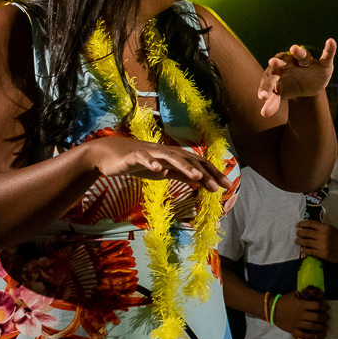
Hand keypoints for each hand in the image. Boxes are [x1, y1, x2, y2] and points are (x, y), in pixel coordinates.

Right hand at [83, 135, 230, 190]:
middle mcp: (167, 152)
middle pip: (190, 161)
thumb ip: (182, 174)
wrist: (111, 155)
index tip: (226, 186)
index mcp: (175, 157)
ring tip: (197, 177)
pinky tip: (159, 169)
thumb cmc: (140, 163)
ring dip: (185, 167)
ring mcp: (151, 153)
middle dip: (206, 173)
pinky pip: (144, 159)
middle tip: (219, 186)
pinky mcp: (135, 156)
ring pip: (171, 158)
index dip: (213, 174)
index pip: (199, 164)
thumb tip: (201, 180)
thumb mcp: (165, 171)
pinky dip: (152, 163)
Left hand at [258, 40, 336, 117]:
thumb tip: (263, 114)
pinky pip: (327, 55)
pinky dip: (329, 49)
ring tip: (294, 49)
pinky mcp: (323, 64)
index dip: (266, 87)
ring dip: (299, 53)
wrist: (309, 84)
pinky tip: (331, 42)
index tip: (262, 98)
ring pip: (302, 56)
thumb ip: (272, 103)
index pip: (270, 78)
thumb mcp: (282, 94)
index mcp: (278, 70)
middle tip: (272, 62)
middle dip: (279, 62)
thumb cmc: (290, 86)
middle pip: (283, 61)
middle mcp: (290, 62)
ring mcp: (307, 62)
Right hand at [271, 291, 328, 338]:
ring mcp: (297, 323)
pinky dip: (313, 336)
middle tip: (327, 317)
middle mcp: (301, 314)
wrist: (272, 310)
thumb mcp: (295, 294)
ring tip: (326, 326)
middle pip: (317, 317)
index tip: (327, 307)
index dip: (324, 307)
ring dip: (321, 327)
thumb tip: (316, 290)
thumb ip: (305, 293)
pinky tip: (318, 335)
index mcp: (302, 305)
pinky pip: (305, 335)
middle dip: (325, 317)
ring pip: (313, 326)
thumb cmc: (285, 301)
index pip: (317, 306)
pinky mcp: (293, 330)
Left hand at [296, 220, 337, 262]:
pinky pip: (310, 251)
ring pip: (306, 242)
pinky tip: (301, 249)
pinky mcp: (322, 254)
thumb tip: (309, 227)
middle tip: (297, 233)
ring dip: (299, 241)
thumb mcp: (333, 229)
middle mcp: (323, 235)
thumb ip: (322, 228)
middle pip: (306, 232)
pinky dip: (304, 250)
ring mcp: (322, 245)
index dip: (302, 223)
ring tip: (296, 241)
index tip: (297, 225)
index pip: (310, 224)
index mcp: (326, 227)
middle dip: (299, 233)